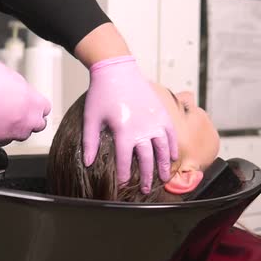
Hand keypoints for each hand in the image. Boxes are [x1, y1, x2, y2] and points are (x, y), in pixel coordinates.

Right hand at [0, 59, 50, 144]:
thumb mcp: (3, 71)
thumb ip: (18, 85)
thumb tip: (18, 89)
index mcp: (30, 102)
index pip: (45, 109)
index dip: (36, 105)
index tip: (29, 103)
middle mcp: (23, 121)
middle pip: (36, 125)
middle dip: (28, 118)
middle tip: (15, 109)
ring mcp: (8, 134)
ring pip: (18, 134)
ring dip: (12, 126)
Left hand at [82, 56, 177, 193]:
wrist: (117, 70)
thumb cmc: (101, 94)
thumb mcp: (91, 119)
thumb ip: (89, 142)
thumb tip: (88, 164)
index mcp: (123, 131)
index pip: (125, 161)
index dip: (124, 175)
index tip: (122, 185)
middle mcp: (142, 128)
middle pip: (147, 159)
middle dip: (146, 177)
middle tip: (145, 190)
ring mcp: (154, 121)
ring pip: (163, 149)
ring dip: (164, 166)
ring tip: (164, 178)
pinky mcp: (161, 113)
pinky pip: (171, 134)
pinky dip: (173, 147)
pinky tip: (173, 157)